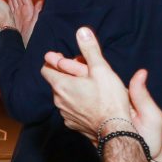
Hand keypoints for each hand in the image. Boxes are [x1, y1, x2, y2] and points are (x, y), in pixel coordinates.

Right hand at [6, 0, 41, 45]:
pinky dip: (9, 1)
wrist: (27, 50)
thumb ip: (38, 14)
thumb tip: (40, 2)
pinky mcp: (15, 21)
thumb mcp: (35, 27)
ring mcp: (19, 16)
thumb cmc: (32, 40)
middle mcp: (24, 13)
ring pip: (14, 1)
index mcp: (28, 13)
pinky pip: (11, 8)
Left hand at [40, 28, 160, 153]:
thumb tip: (82, 31)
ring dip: (72, 88)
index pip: (46, 68)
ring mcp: (64, 113)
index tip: (66, 59)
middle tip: (83, 69)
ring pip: (63, 96)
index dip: (55, 62)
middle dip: (66, 73)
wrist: (115, 131)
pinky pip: (70, 108)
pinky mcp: (72, 124)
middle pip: (56, 81)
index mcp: (61, 85)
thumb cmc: (110, 100)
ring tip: (89, 85)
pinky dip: (77, 102)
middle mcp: (58, 100)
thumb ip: (90, 50)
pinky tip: (92, 101)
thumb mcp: (101, 70)